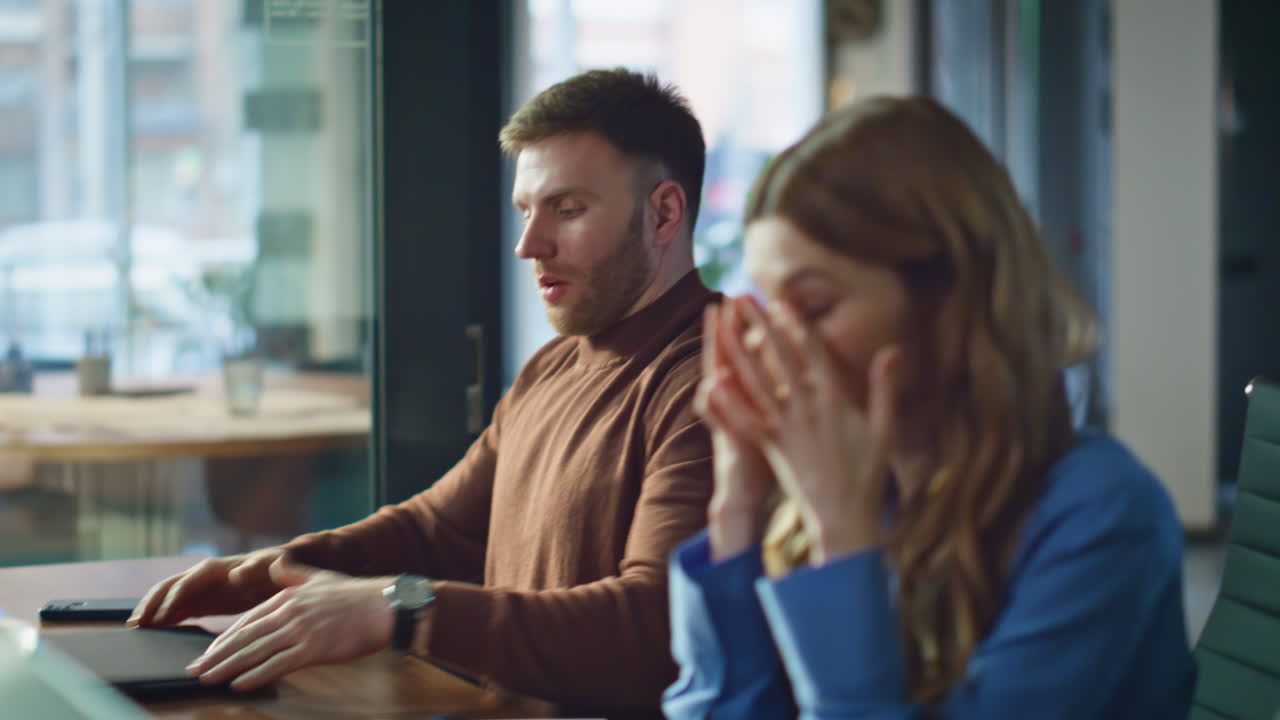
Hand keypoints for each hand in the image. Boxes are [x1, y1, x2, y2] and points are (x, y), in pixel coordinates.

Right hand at [129, 547, 289, 626]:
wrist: (283, 573)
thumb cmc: (278, 568)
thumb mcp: (271, 566)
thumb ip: (255, 568)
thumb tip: (237, 573)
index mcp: (217, 567)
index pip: (187, 581)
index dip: (172, 598)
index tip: (159, 616)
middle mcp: (203, 575)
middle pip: (169, 587)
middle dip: (151, 603)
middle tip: (135, 623)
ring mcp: (200, 588)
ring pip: (168, 597)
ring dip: (152, 610)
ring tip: (135, 628)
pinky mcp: (202, 600)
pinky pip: (177, 608)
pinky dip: (163, 617)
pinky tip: (152, 630)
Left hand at [185, 556, 394, 691]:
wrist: (384, 606)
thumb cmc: (356, 596)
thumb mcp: (321, 578)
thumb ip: (295, 573)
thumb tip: (277, 562)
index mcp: (288, 596)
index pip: (248, 620)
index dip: (225, 639)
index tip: (208, 653)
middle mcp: (289, 612)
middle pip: (244, 637)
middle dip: (216, 656)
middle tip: (194, 671)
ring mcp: (300, 630)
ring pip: (255, 651)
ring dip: (227, 667)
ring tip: (207, 680)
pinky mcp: (313, 648)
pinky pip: (278, 664)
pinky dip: (256, 675)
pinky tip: (239, 685)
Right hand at [698, 298, 776, 560]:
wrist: (750, 489)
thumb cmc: (775, 450)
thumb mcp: (785, 416)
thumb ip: (795, 387)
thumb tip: (815, 360)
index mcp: (757, 392)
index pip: (756, 352)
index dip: (756, 326)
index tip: (760, 299)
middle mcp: (738, 400)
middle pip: (731, 357)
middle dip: (728, 331)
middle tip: (725, 302)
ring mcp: (730, 417)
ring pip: (719, 382)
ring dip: (716, 357)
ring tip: (716, 329)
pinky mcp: (730, 438)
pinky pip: (719, 418)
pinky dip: (715, 403)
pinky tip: (713, 384)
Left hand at [722, 299, 899, 564]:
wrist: (843, 517)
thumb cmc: (867, 473)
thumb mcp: (885, 429)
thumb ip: (886, 388)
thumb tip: (894, 349)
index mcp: (835, 401)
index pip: (813, 353)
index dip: (796, 324)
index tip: (782, 300)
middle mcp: (807, 409)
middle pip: (779, 357)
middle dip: (759, 325)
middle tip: (741, 297)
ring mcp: (785, 427)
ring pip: (756, 381)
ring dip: (737, 350)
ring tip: (722, 326)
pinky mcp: (770, 446)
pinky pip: (746, 418)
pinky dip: (729, 399)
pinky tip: (712, 379)